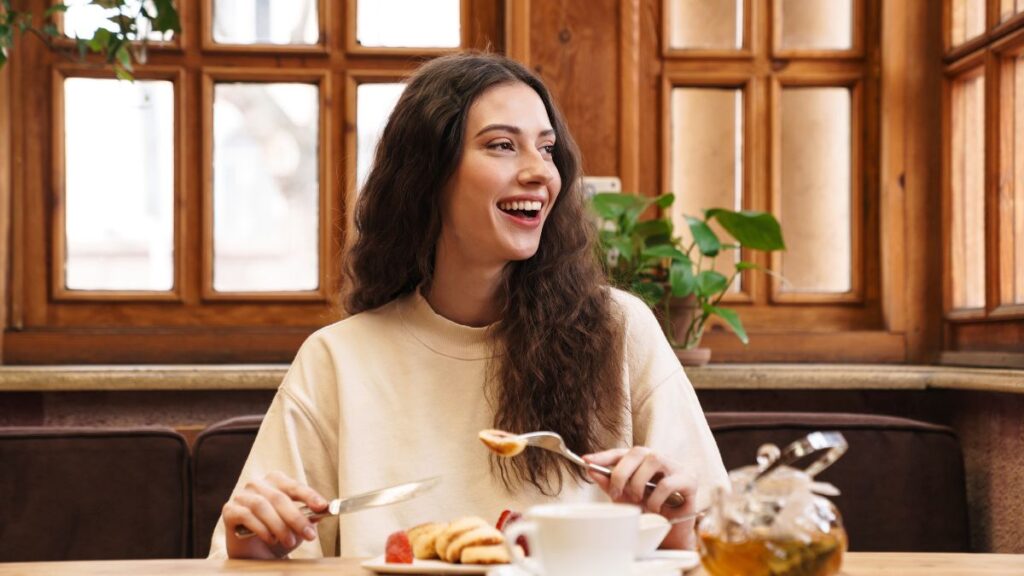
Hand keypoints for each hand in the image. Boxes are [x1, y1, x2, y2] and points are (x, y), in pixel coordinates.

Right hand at [222, 471, 328, 558]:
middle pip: (279, 497)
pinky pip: (246, 515)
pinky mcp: (229, 510)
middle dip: (296, 518)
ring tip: (290, 542)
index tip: (323, 507)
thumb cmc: (277, 533)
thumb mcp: (296, 526)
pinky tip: (271, 539)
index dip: (309, 496)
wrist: (254, 553)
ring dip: (279, 526)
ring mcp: (242, 496)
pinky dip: (261, 528)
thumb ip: (307, 517)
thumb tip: (320, 514)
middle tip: (309, 535)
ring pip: (262, 506)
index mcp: (276, 481)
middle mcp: (257, 484)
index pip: (294, 486)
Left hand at [583, 447, 698, 549]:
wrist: (672, 535)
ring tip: (638, 500)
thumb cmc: (650, 513)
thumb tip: (592, 470)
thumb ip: (611, 484)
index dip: (604, 456)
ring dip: (639, 483)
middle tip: (616, 492)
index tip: (586, 461)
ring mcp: (677, 467)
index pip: (622, 452)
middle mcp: (660, 460)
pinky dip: (655, 498)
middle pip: (638, 451)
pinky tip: (654, 508)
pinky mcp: (689, 480)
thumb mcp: (625, 499)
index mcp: (643, 462)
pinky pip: (667, 483)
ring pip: (654, 460)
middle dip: (622, 472)